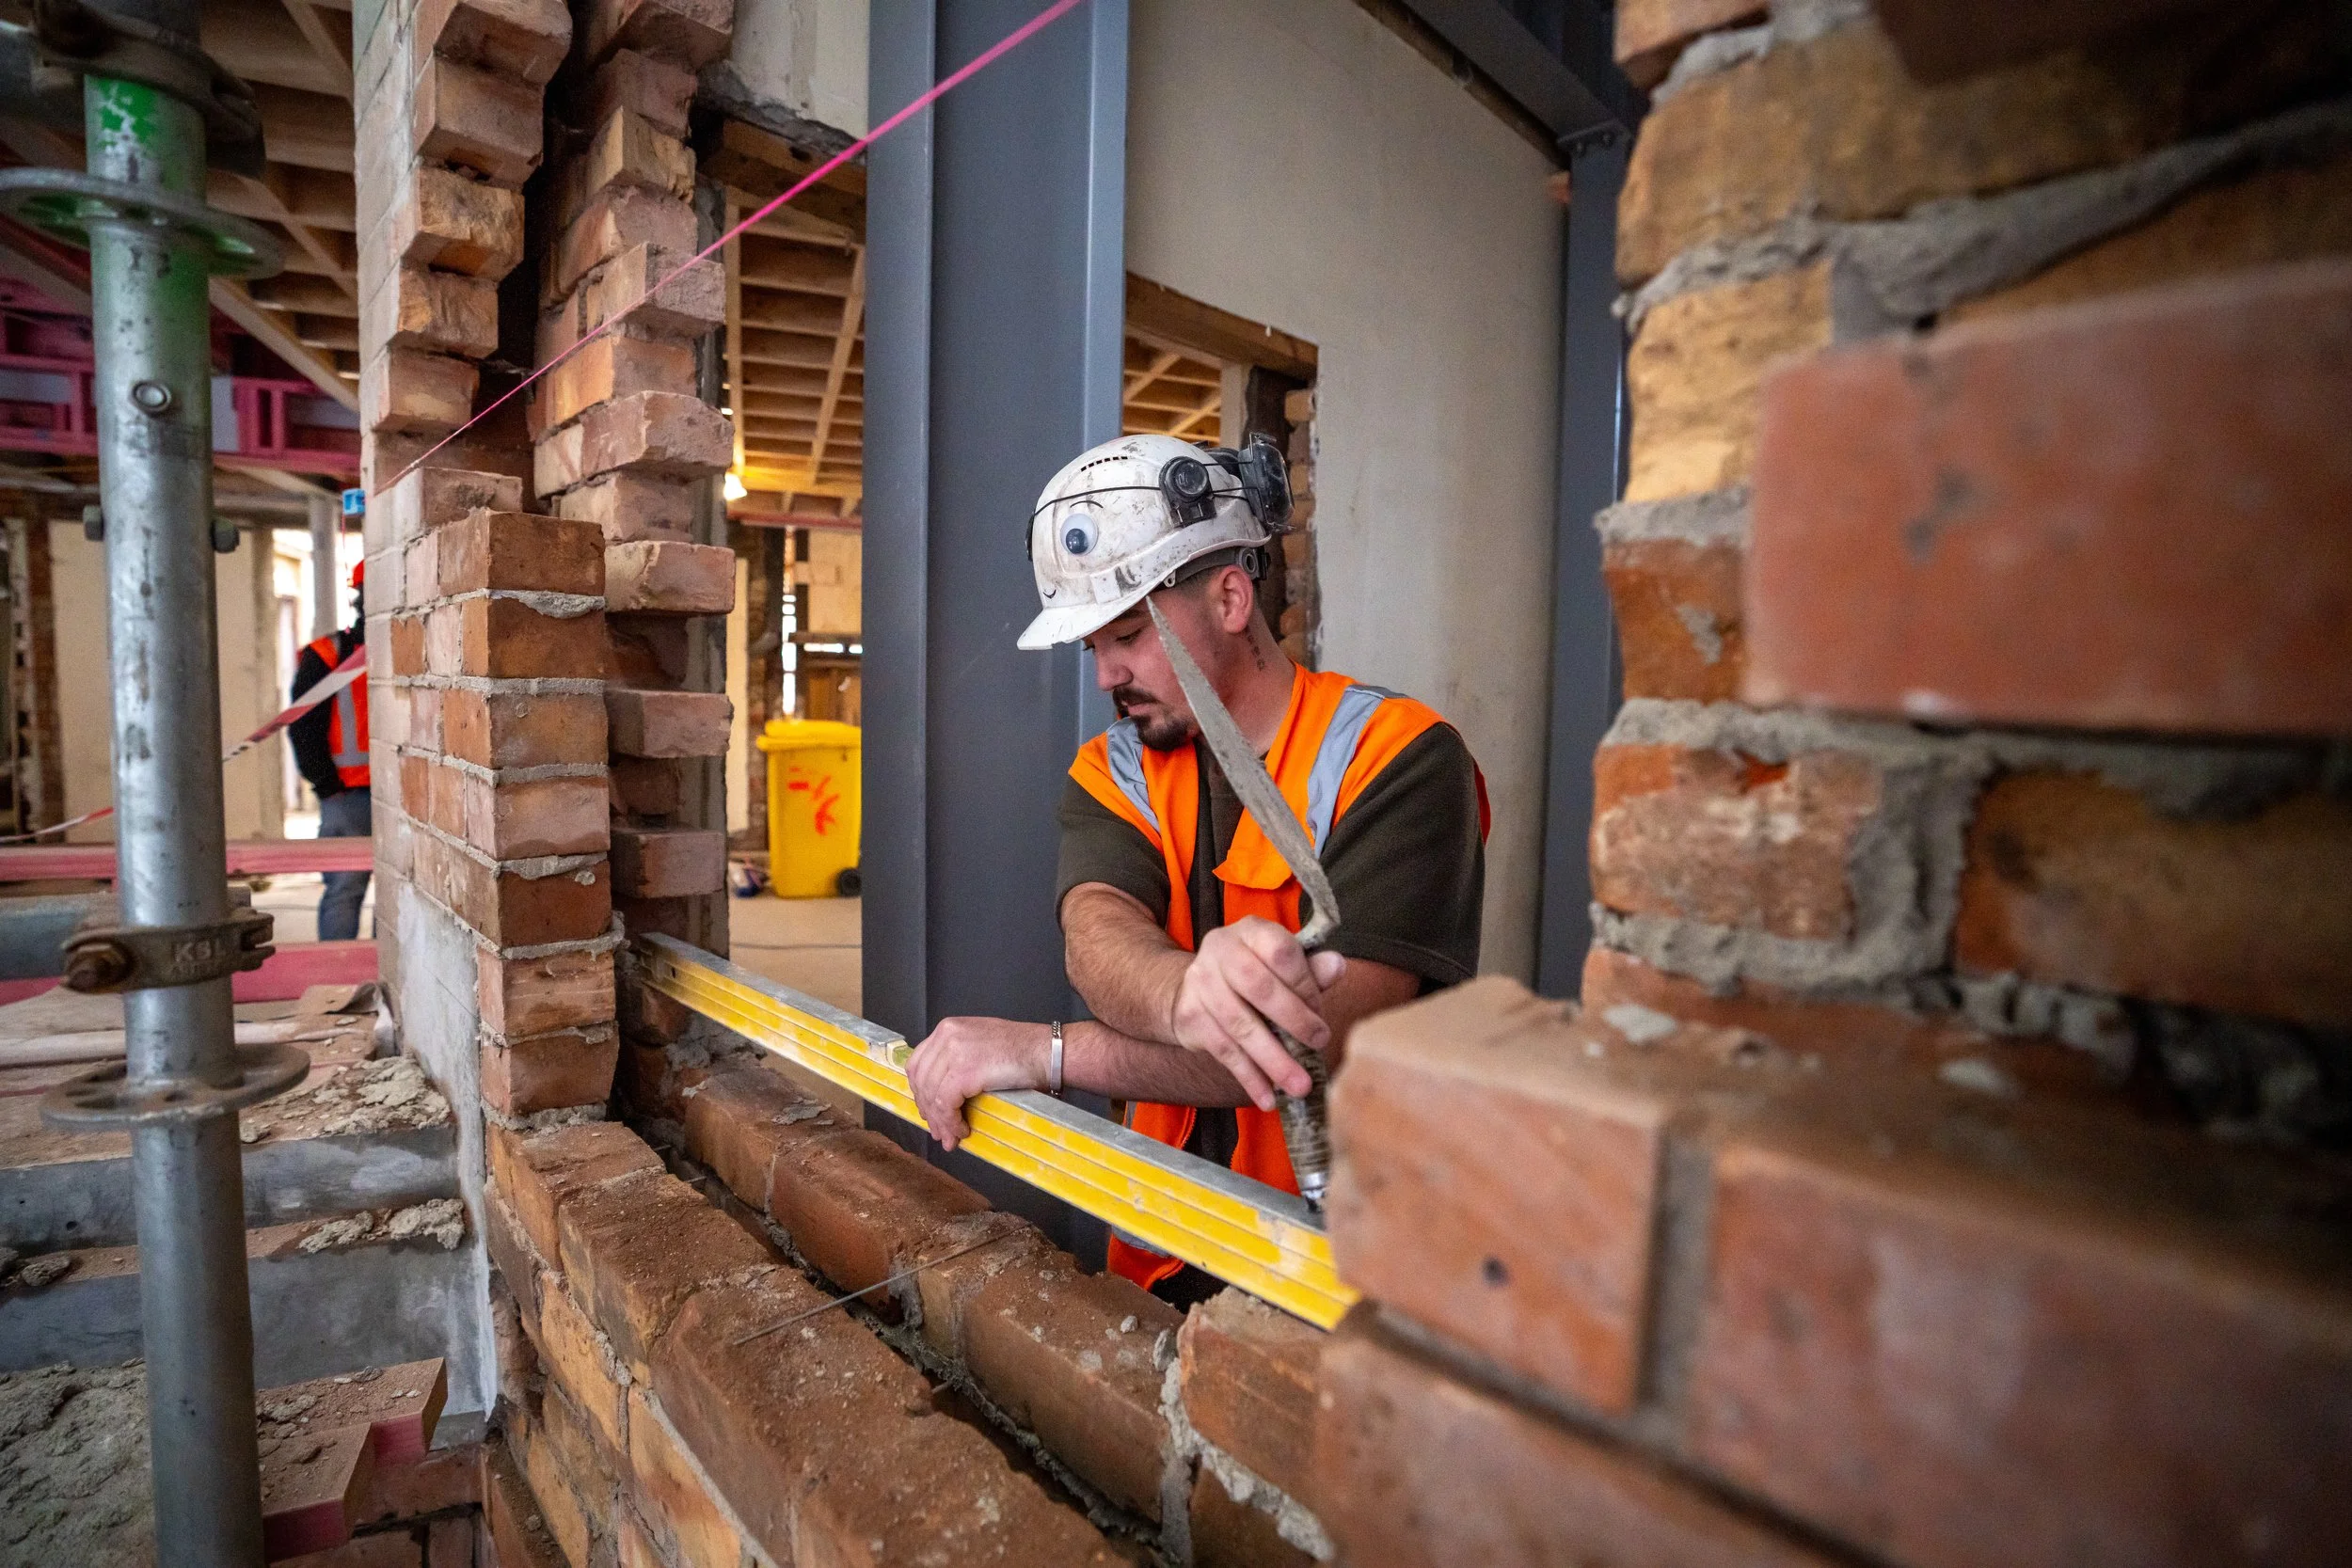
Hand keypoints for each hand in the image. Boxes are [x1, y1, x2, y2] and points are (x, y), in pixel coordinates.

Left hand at [906, 1017, 1050, 1150]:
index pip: (919, 1063)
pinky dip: (950, 1122)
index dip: (921, 1092)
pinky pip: (946, 1104)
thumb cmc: (1023, 1051)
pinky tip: (962, 1130)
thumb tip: (942, 1094)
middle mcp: (947, 1035)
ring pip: (931, 1095)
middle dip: (927, 1110)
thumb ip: (958, 1059)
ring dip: (940, 1121)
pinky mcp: (964, 1071)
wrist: (1047, 1051)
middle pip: (920, 1080)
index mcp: (948, 1028)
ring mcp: (955, 1052)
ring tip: (951, 1137)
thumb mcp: (981, 1044)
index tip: (929, 1111)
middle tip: (939, 1131)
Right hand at [1169, 918, 1346, 1108]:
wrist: (1195, 989)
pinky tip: (1268, 1097)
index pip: (1281, 952)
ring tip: (1300, 1086)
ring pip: (1240, 1025)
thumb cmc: (1255, 976)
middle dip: (1293, 1021)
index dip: (1305, 985)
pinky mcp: (1190, 1015)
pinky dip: (1249, 1077)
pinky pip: (1224, 1051)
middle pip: (1258, 987)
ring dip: (1273, 1060)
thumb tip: (1338, 966)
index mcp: (1251, 931)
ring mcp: (1200, 983)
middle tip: (1319, 1045)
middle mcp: (1220, 950)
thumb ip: (1311, 969)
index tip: (1321, 1014)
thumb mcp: (1282, 966)